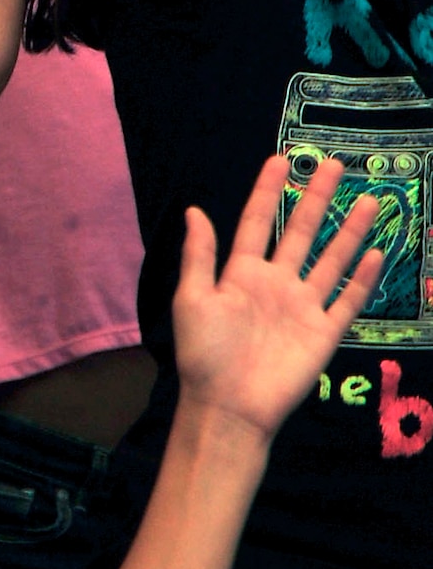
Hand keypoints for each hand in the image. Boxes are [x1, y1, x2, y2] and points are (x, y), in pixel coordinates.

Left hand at [172, 154, 381, 443]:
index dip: (266, 192)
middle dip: (317, 199)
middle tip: (334, 166)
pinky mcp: (323, 332)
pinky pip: (347, 300)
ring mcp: (302, 307)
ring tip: (369, 200)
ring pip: (331, 260)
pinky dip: (363, 278)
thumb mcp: (192, 298)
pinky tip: (376, 253)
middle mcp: (275, 284)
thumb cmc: (203, 354)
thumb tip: (194, 210)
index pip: (255, 223)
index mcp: (241, 274)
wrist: (229, 406)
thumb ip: (200, 255)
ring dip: (349, 231)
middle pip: (300, 232)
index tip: (279, 161)